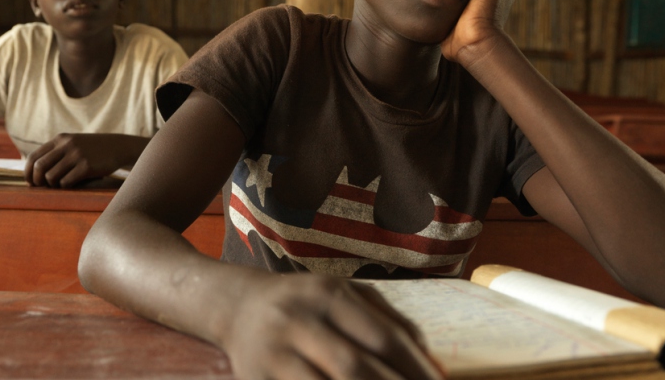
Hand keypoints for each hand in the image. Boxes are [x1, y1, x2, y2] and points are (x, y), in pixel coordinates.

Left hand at [25, 133, 124, 187]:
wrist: (118, 147)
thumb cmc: (92, 150)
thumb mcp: (73, 144)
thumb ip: (56, 152)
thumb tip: (34, 172)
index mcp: (60, 139)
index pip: (34, 156)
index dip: (28, 172)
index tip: (30, 182)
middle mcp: (66, 145)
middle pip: (39, 167)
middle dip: (37, 181)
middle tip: (42, 188)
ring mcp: (77, 155)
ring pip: (51, 177)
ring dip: (52, 185)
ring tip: (60, 185)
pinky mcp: (87, 167)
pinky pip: (66, 182)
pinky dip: (65, 187)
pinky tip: (72, 184)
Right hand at [223, 274, 441, 379]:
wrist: (236, 305)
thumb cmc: (304, 303)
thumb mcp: (344, 293)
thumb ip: (388, 319)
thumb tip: (428, 361)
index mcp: (327, 293)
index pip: (383, 338)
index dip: (417, 370)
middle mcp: (298, 319)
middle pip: (355, 369)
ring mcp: (273, 352)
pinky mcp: (255, 377)